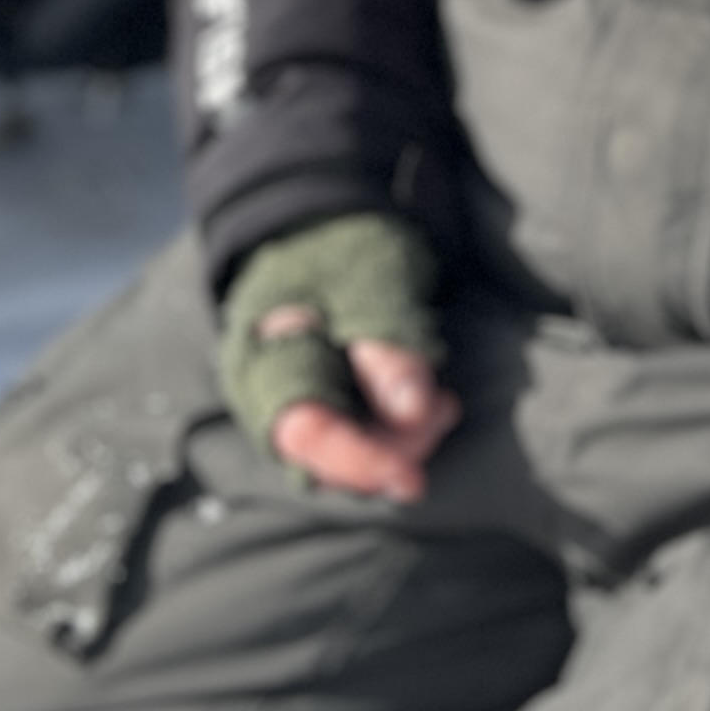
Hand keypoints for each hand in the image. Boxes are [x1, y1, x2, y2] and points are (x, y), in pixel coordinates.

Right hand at [218, 212, 464, 505]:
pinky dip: (400, 430)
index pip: (308, 433)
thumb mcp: (371, 285)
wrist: (321, 229)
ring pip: (350, 454)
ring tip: (443, 404)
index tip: (412, 481)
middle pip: (330, 458)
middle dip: (395, 448)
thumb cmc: (342, 250)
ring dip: (404, 440)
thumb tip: (412, 411)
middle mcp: (270, 396)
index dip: (361, 462)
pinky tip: (432, 406)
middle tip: (443, 409)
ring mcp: (297, 405)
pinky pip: (361, 439)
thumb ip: (388, 349)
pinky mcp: (326, 409)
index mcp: (266, 360)